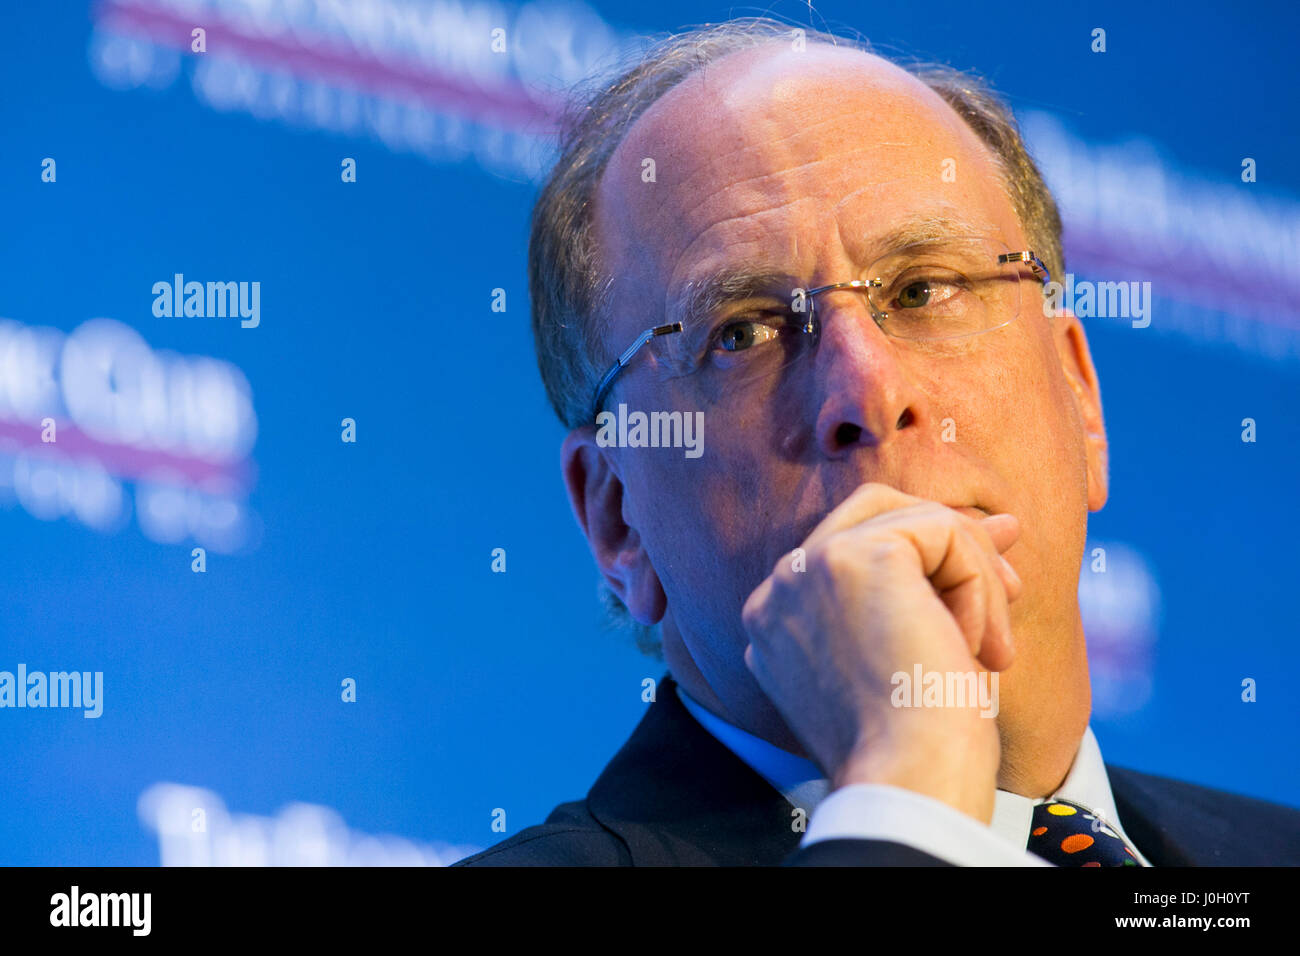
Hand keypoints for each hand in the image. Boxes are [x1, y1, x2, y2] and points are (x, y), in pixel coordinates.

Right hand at [741, 483, 1022, 824]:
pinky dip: (978, 584)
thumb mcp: (918, 654)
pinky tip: (977, 646)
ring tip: (991, 647)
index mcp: (778, 622)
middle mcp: (778, 590)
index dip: (928, 560)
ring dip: (972, 576)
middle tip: (1010, 583)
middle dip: (953, 541)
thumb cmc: (919, 745)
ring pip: (915, 520)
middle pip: (875, 513)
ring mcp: (808, 569)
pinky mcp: (855, 557)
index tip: (993, 587)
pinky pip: (942, 532)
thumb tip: (1002, 524)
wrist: (911, 781)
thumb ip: (939, 586)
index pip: (850, 553)